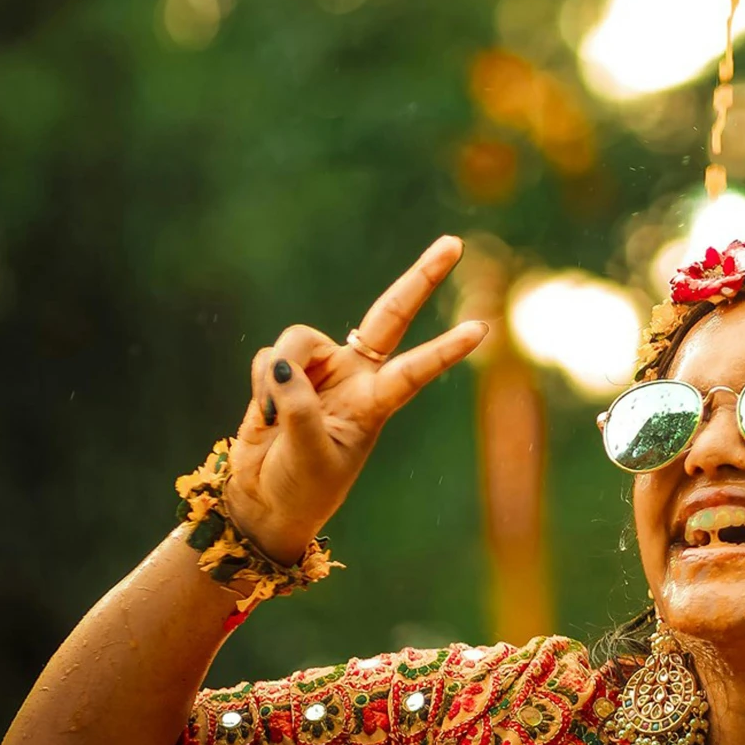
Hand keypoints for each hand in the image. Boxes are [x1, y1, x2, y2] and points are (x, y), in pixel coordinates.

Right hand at [220, 236, 485, 561]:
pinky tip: (262, 414)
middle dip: (421, 278)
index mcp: (375, 404)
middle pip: (391, 315)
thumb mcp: (312, 456)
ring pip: (300, 338)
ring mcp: (320, 370)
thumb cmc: (301, 488)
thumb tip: (287, 366)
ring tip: (273, 414)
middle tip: (455, 244)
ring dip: (281, 372)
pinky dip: (262, 383)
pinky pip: (272, 358)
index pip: (416, 370)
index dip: (445, 350)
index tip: (482, 330)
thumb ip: (301, 410)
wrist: (263, 499)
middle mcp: (354, 377)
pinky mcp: (284, 370)